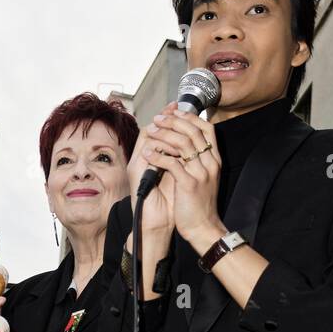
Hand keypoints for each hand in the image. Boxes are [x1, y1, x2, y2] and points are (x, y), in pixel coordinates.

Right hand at [126, 105, 176, 240]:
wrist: (159, 225)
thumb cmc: (171, 205)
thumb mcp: (181, 177)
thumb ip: (183, 161)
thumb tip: (196, 144)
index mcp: (153, 159)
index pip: (159, 131)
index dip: (169, 118)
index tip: (181, 107)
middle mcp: (142, 159)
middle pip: (151, 128)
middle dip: (165, 117)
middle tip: (176, 106)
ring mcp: (138, 165)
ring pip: (147, 136)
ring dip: (164, 129)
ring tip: (177, 122)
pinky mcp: (136, 173)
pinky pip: (147, 151)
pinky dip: (161, 146)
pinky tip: (174, 144)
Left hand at [141, 107, 223, 249]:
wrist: (203, 228)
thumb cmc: (199, 205)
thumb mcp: (202, 178)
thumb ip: (196, 160)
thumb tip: (181, 143)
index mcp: (214, 160)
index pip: (207, 128)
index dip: (190, 117)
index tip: (174, 112)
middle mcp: (210, 163)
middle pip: (193, 131)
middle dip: (173, 121)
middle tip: (157, 119)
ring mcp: (200, 173)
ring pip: (183, 143)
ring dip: (164, 135)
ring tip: (150, 132)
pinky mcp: (189, 184)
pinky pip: (172, 164)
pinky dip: (158, 156)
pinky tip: (148, 154)